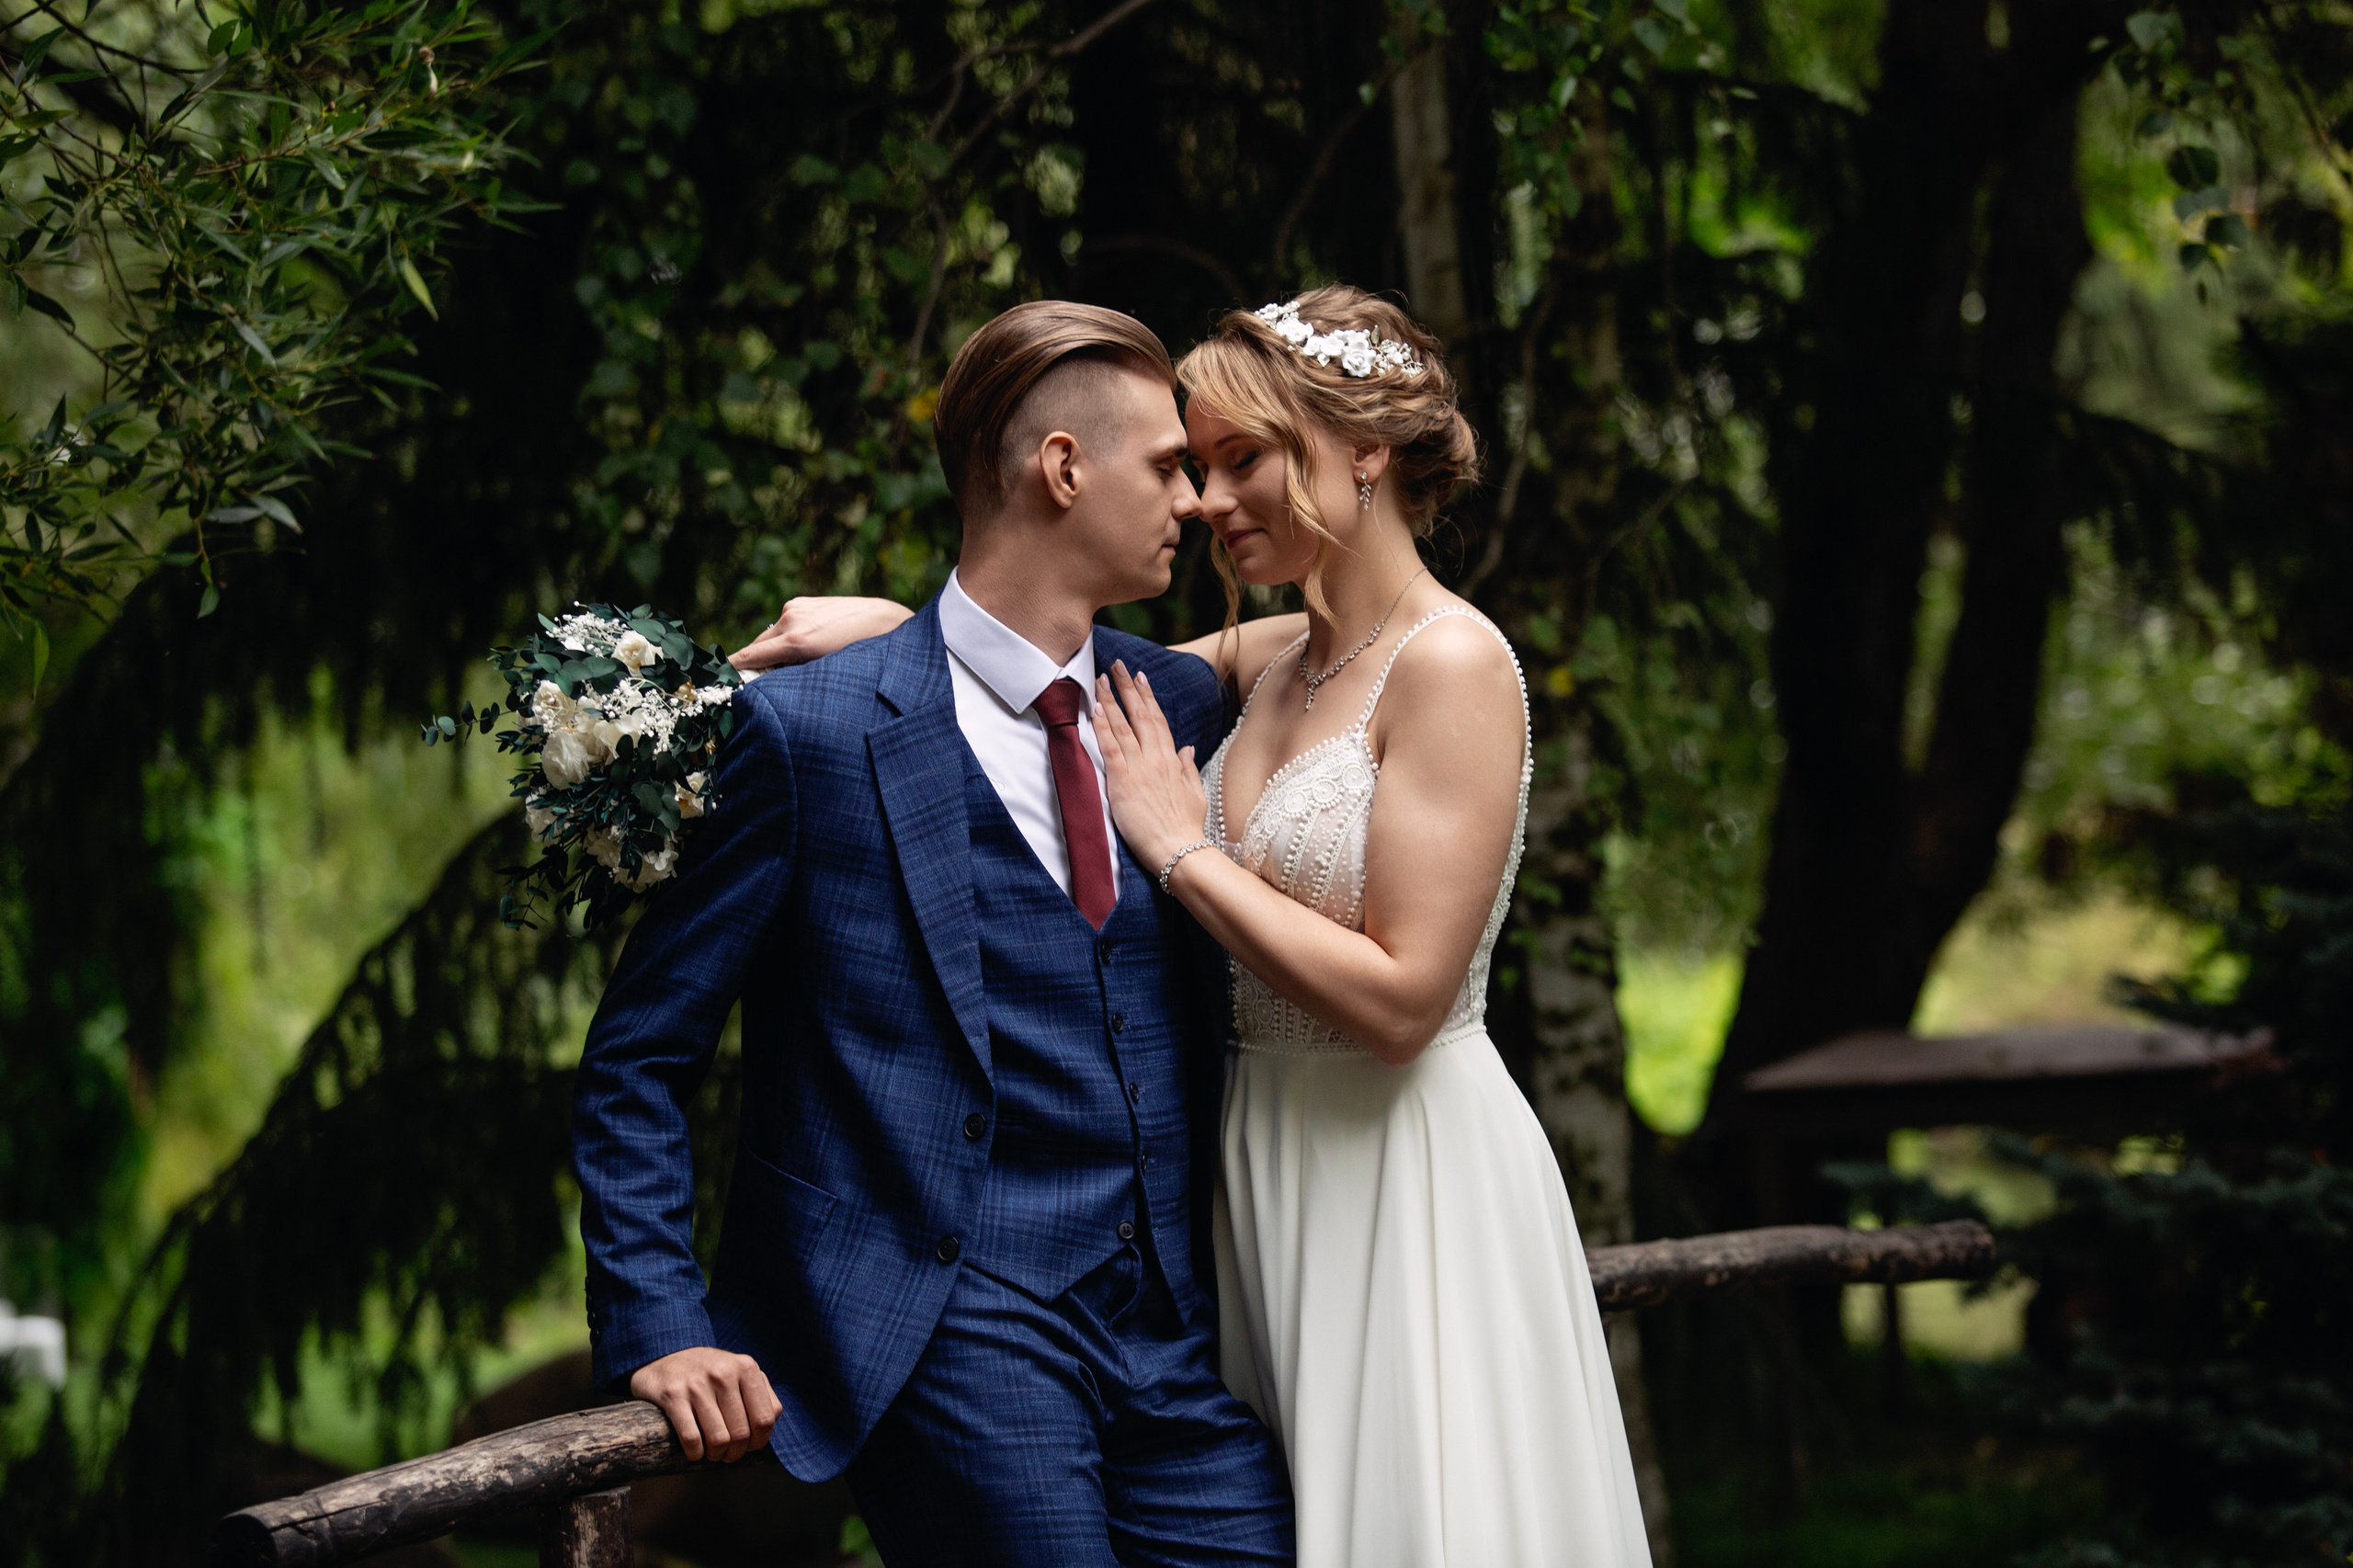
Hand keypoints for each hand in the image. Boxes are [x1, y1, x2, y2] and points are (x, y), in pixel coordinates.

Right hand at [628, 1346, 781, 1462]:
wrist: (664, 1356)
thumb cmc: (707, 1371)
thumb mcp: (738, 1370)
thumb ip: (760, 1392)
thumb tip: (771, 1422)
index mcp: (746, 1367)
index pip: (765, 1418)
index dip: (759, 1441)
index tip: (750, 1446)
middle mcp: (723, 1373)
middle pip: (741, 1433)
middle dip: (735, 1453)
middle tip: (728, 1454)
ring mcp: (697, 1384)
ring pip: (718, 1440)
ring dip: (716, 1455)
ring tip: (712, 1453)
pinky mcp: (673, 1395)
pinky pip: (692, 1439)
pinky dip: (695, 1453)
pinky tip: (695, 1451)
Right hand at [729, 596, 912, 671]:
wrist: (882, 622)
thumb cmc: (858, 654)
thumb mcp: (824, 671)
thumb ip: (792, 675)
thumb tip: (769, 682)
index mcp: (796, 640)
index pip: (752, 656)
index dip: (734, 668)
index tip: (721, 678)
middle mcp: (791, 619)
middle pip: (758, 645)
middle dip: (756, 663)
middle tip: (757, 682)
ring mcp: (796, 607)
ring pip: (771, 635)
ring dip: (774, 650)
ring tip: (794, 665)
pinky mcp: (802, 601)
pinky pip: (784, 624)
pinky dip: (785, 637)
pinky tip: (805, 646)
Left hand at [1094, 662, 1207, 873]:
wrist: (1179, 851)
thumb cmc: (1187, 828)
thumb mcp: (1195, 794)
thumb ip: (1188, 768)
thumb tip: (1186, 748)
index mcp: (1172, 760)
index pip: (1158, 721)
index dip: (1147, 698)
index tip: (1140, 678)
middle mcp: (1156, 758)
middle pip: (1140, 715)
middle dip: (1127, 688)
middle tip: (1117, 666)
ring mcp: (1139, 768)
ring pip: (1122, 726)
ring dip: (1110, 700)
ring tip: (1099, 679)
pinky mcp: (1123, 781)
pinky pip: (1110, 748)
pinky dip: (1103, 727)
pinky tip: (1095, 709)